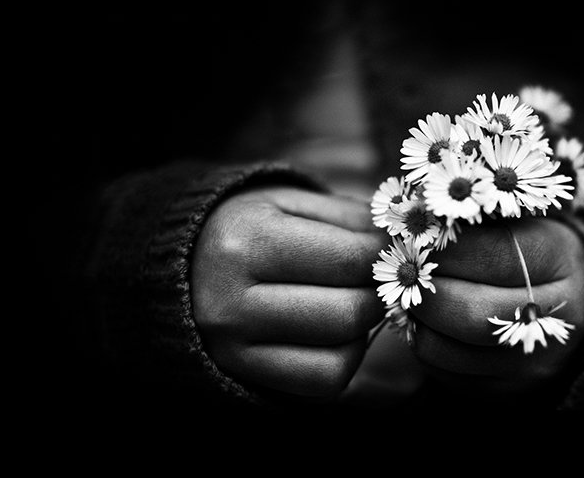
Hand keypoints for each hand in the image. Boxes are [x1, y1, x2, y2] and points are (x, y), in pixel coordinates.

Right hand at [191, 185, 386, 397]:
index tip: (394, 249)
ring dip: (365, 329)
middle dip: (380, 295)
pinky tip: (338, 331)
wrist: (181, 263)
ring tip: (358, 300)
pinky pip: (322, 383)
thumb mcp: (290, 200)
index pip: (348, 259)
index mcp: (248, 238)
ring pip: (340, 355)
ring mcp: (234, 344)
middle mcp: (233, 298)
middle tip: (382, 277)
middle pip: (347, 313)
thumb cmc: (249, 224)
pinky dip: (346, 359)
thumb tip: (402, 239)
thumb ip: (348, 215)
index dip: (386, 256)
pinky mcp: (242, 373)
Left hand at [408, 216, 583, 394]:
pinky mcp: (504, 391)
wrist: (576, 302)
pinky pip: (442, 371)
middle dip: (424, 287)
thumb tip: (418, 215)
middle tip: (405, 266)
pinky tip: (428, 317)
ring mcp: (529, 364)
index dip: (446, 246)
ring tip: (411, 290)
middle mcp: (551, 322)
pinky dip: (424, 341)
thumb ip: (476, 218)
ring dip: (415, 317)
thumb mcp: (520, 220)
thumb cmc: (531, 247)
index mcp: (558, 262)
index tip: (417, 234)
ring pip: (446, 349)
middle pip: (470, 312)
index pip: (493, 255)